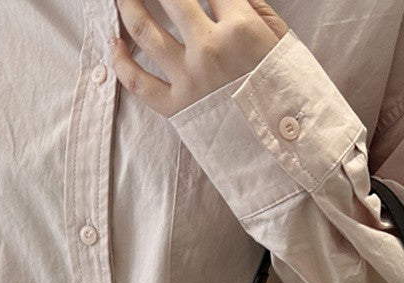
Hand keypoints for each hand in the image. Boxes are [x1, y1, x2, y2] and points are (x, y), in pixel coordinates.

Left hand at [110, 0, 288, 117]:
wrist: (289, 149)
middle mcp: (209, 49)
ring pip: (143, 30)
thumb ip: (253, 9)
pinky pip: (138, 82)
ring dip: (127, 5)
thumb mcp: (282, 42)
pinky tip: (114, 43)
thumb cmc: (289, 94)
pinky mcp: (177, 107)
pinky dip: (119, 61)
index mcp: (240, 28)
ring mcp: (189, 79)